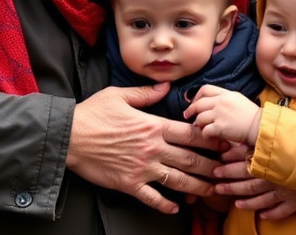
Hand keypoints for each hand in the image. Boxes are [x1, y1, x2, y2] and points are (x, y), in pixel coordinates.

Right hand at [67, 83, 221, 213]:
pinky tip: (176, 209)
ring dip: (197, 187)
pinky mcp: (129, 184)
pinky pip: (152, 198)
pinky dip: (166, 205)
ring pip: (178, 181)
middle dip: (211, 166)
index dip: (211, 139)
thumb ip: (146, 93)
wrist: (68, 136)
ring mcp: (142, 168)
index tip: (224, 143)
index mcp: (153, 126)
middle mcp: (152, 149)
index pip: (190, 134)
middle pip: (191, 159)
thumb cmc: (92, 113)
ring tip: (212, 191)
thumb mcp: (119, 95)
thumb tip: (166, 86)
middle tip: (226, 171)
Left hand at [184, 85, 260, 143]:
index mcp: (226, 94)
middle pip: (199, 103)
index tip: (194, 103)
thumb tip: (211, 105)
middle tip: (187, 115)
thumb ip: (225, 100)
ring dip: (198, 124)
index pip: (205, 89)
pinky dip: (204, 134)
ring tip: (200, 128)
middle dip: (191, 110)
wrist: (261, 126)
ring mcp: (220, 114)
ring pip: (200, 117)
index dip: (196, 96)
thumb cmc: (252, 116)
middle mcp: (221, 102)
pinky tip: (208, 136)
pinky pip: (205, 130)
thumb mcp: (239, 100)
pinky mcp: (220, 127)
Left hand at [213, 144, 295, 219]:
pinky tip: (262, 215)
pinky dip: (271, 213)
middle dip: (230, 186)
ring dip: (247, 202)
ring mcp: (284, 192)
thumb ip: (260, 139)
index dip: (228, 167)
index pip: (242, 165)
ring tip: (236, 204)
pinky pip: (281, 211)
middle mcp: (273, 179)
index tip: (216, 167)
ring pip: (261, 199)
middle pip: (247, 184)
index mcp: (268, 162)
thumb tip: (240, 138)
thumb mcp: (281, 136)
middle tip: (217, 187)